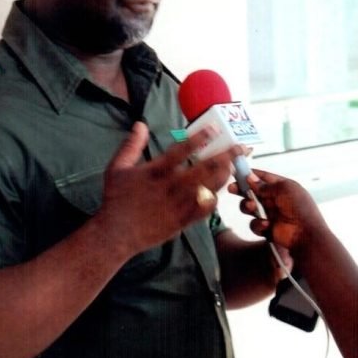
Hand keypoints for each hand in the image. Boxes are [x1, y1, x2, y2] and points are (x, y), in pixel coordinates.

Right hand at [96, 122, 238, 256]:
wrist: (116, 234)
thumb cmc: (116, 199)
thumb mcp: (117, 168)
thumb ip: (131, 145)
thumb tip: (140, 123)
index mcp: (156, 172)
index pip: (182, 151)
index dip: (200, 138)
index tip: (215, 129)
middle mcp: (171, 187)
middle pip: (205, 169)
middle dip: (225, 156)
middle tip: (241, 147)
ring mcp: (179, 205)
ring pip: (210, 188)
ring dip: (225, 175)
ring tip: (235, 165)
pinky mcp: (183, 221)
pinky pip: (206, 209)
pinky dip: (216, 198)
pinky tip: (222, 189)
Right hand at [229, 169, 327, 254]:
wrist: (306, 234)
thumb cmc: (300, 208)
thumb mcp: (284, 190)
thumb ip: (265, 185)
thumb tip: (250, 178)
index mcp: (282, 187)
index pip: (263, 177)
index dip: (251, 174)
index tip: (237, 171)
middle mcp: (275, 199)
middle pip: (253, 192)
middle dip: (242, 190)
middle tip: (233, 188)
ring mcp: (270, 213)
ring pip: (250, 207)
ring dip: (247, 206)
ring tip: (251, 207)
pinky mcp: (267, 227)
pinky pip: (254, 224)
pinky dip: (258, 224)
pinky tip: (267, 224)